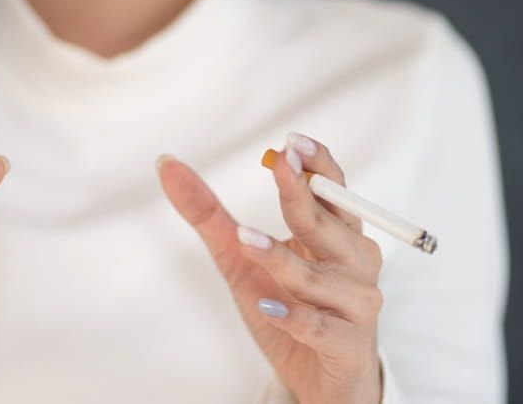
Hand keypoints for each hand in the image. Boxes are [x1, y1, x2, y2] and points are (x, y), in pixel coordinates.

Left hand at [158, 132, 382, 403]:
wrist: (319, 381)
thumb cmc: (288, 307)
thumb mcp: (239, 257)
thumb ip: (209, 213)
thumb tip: (166, 164)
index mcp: (336, 234)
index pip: (334, 190)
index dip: (318, 164)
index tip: (291, 142)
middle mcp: (354, 261)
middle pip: (327, 222)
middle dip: (300, 193)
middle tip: (278, 164)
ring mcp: (356, 303)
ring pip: (318, 275)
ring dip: (283, 258)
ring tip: (247, 241)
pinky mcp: (348, 344)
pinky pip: (318, 326)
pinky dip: (292, 316)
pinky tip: (265, 305)